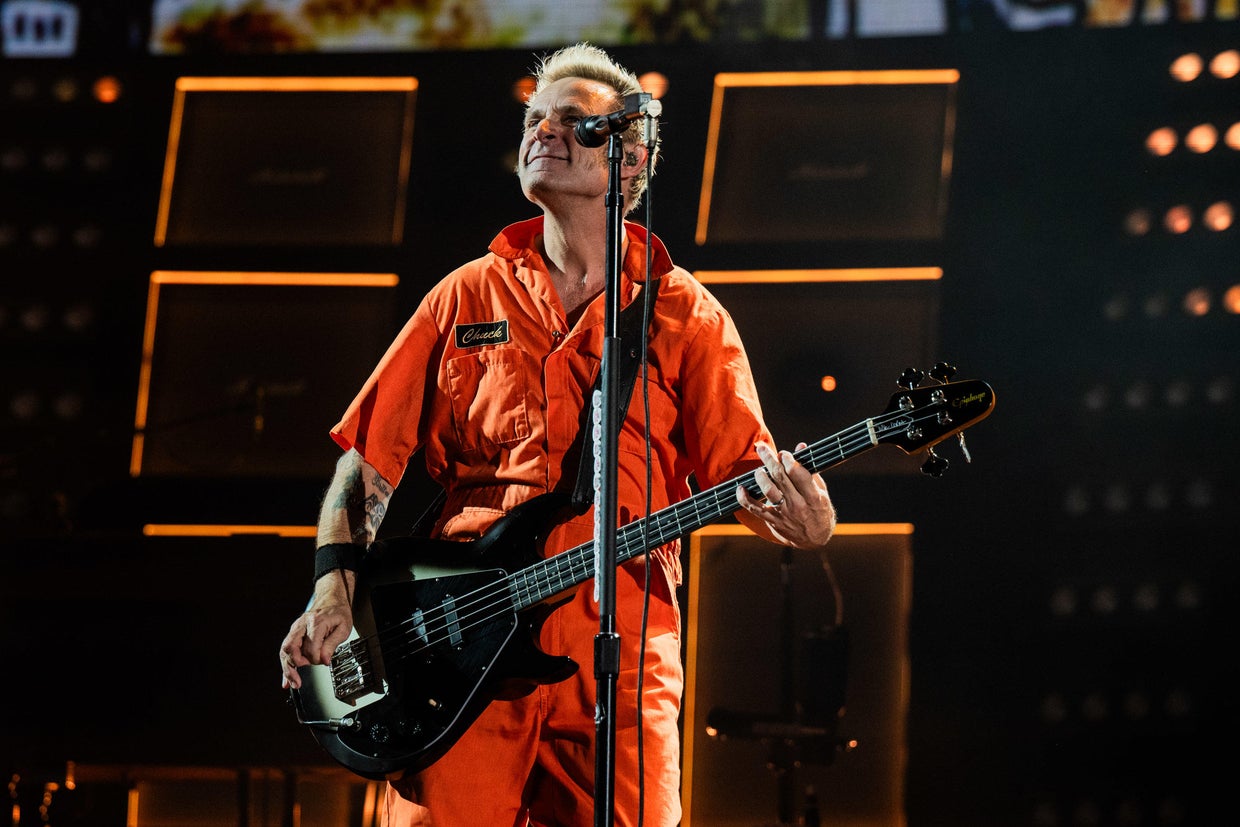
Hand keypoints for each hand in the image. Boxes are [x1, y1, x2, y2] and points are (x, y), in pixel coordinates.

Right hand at [278, 571, 355, 689]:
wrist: (332, 601)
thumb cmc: (338, 613)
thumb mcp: (343, 628)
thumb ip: (332, 645)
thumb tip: (324, 661)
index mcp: (315, 623)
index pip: (310, 647)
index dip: (316, 659)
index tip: (324, 662)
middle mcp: (301, 625)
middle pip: (290, 648)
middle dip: (293, 667)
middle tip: (299, 681)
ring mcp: (295, 629)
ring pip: (284, 650)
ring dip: (287, 668)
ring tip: (293, 683)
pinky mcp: (293, 633)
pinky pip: (286, 650)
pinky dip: (285, 665)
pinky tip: (286, 679)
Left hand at [736, 441, 835, 548]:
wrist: (814, 539)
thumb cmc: (819, 510)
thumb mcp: (820, 490)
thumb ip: (809, 469)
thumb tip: (800, 446)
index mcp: (813, 496)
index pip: (798, 473)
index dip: (788, 459)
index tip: (783, 453)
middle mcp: (798, 505)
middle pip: (780, 477)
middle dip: (769, 459)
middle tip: (761, 448)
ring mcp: (784, 514)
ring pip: (767, 491)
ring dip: (760, 476)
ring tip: (759, 470)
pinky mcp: (773, 521)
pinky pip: (755, 509)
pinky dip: (744, 498)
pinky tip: (740, 488)